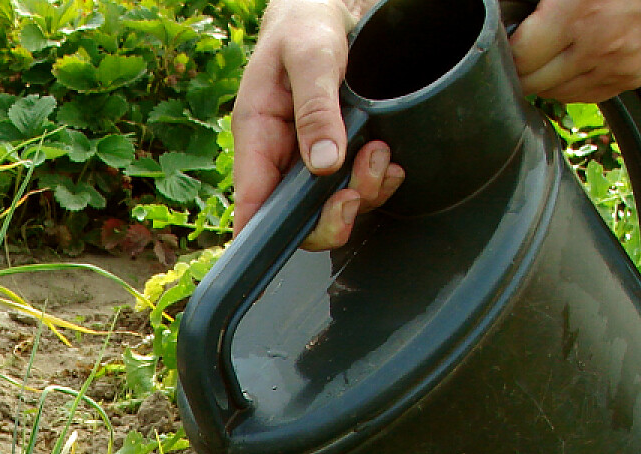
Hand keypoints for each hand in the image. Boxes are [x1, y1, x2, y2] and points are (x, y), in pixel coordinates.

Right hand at [232, 0, 404, 248]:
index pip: (251, 205)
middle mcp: (280, 156)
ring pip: (329, 207)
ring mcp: (308, 157)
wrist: (328, 3)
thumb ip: (316, 108)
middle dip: (332, 216)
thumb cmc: (306, 23)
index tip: (292, 243)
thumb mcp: (311, 56)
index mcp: (257, 136)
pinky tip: (389, 161)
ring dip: (364, 192)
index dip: (263, 238)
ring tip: (381, 154)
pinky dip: (377, 183)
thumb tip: (323, 165)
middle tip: (359, 190)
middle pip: (294, 219)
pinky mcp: (337, 152)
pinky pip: (355, 187)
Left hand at [510, 0, 640, 101]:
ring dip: (545, 77)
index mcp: (579, 16)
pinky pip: (578, 95)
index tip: (513, 40)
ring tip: (554, 52)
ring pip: (552, 93)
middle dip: (523, 68)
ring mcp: (614, 69)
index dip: (510, 49)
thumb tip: (512, 25)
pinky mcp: (627, 81)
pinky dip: (569, 83)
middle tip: (528, 50)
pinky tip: (576, 61)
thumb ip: (544, 7)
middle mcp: (597, 47)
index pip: (520, 56)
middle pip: (531, 81)